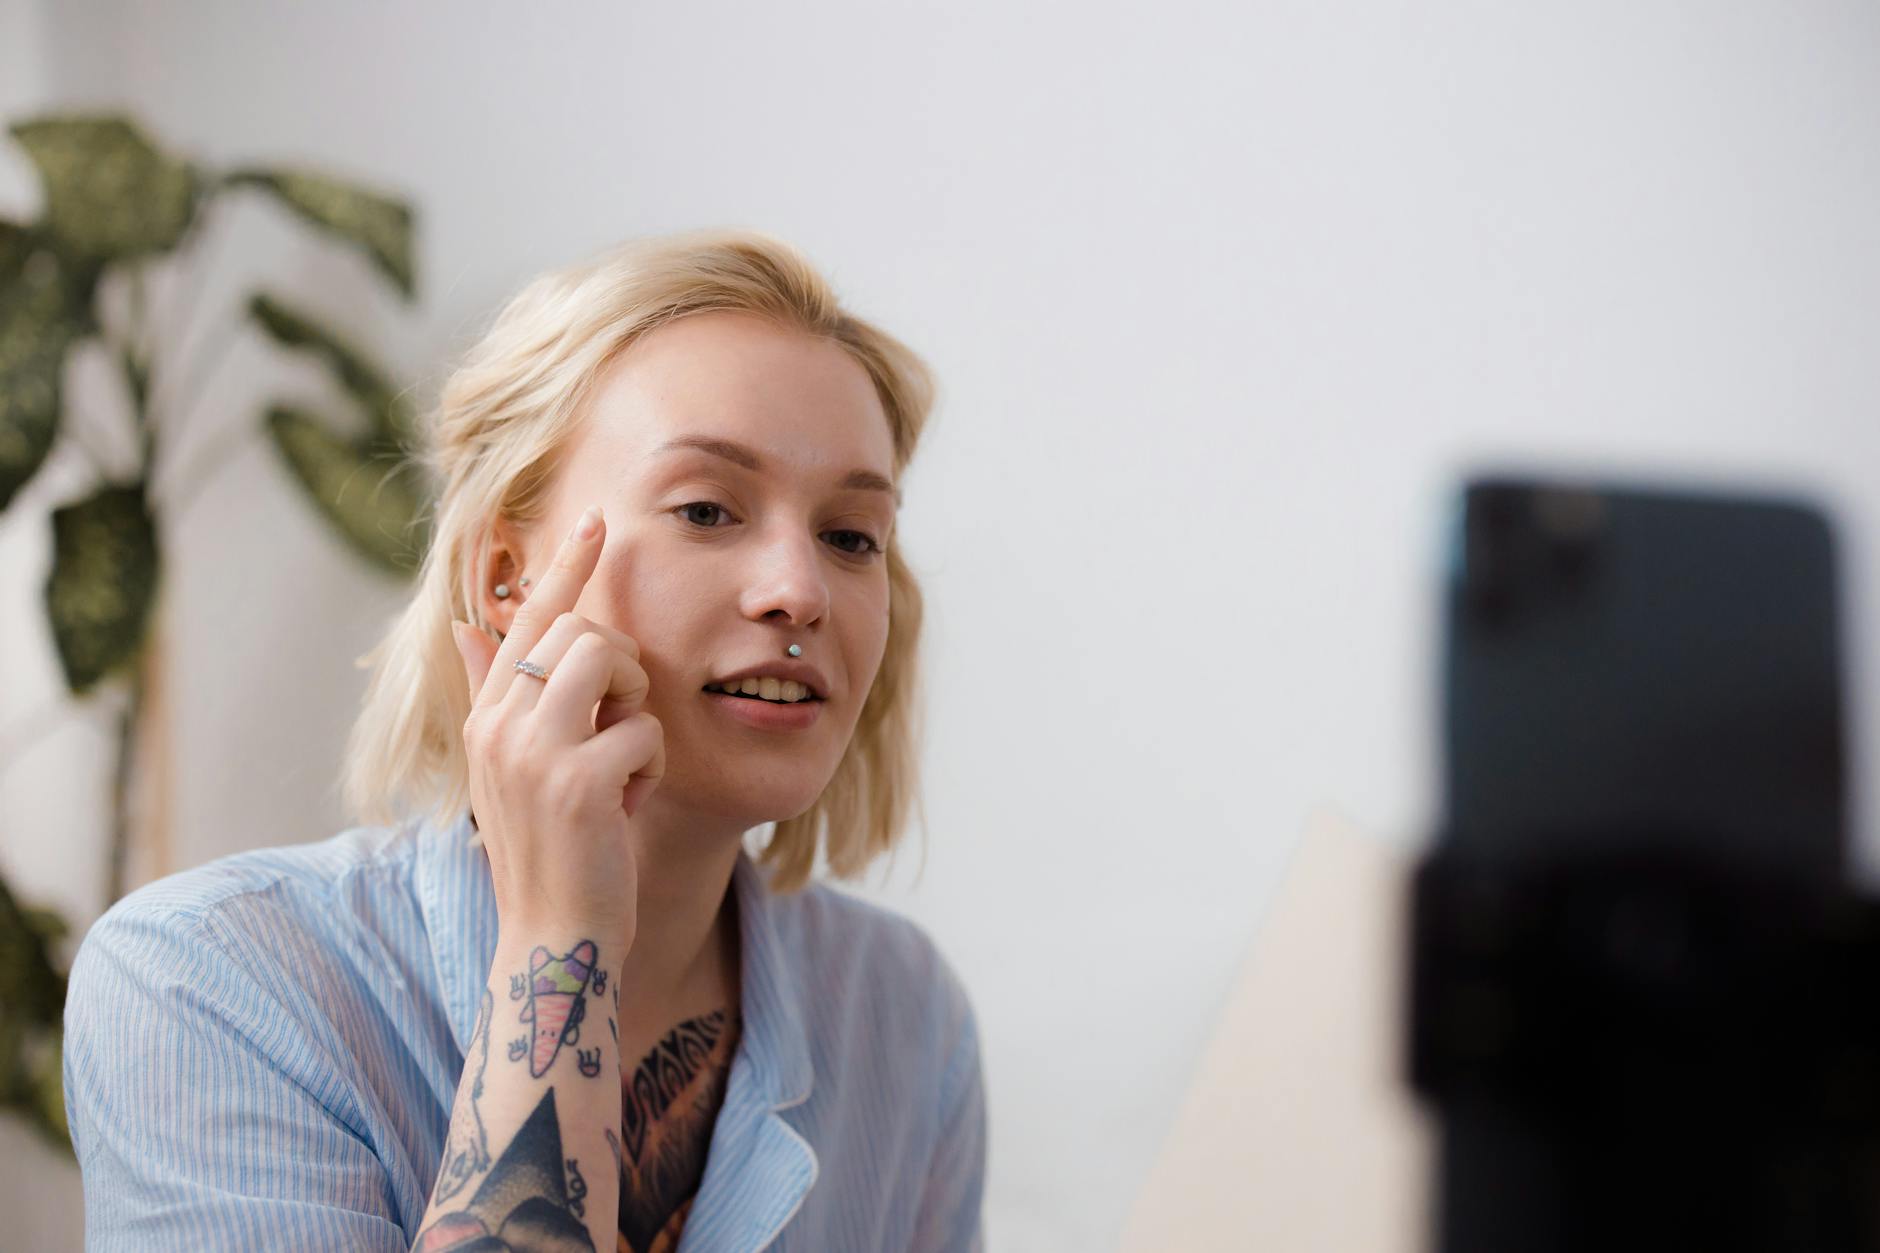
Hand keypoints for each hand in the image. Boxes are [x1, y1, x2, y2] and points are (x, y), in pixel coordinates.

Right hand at [450, 504, 663, 951]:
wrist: (554, 937)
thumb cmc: (550, 851)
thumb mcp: (515, 767)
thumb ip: (494, 694)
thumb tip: (466, 622)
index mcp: (487, 718)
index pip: (527, 620)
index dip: (566, 567)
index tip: (596, 520)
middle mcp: (499, 726)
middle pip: (579, 631)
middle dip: (621, 666)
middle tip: (620, 724)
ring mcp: (534, 752)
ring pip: (608, 663)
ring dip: (634, 709)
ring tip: (619, 764)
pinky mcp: (577, 781)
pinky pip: (644, 731)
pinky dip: (649, 769)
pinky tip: (626, 808)